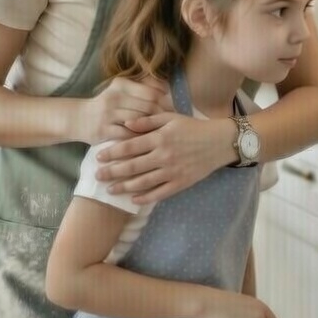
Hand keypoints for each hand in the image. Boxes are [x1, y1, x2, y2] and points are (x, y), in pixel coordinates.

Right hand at [77, 76, 171, 144]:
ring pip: (140, 121)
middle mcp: (114, 97)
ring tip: (163, 134)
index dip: (165, 103)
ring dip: (153, 129)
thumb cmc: (107, 106)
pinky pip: (128, 136)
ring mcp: (108, 114)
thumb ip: (141, 88)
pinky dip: (140, 139)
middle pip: (148, 107)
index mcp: (121, 84)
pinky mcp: (104, 130)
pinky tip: (148, 143)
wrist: (79, 118)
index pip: (151, 93)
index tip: (173, 112)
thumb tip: (167, 89)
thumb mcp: (121, 91)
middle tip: (172, 126)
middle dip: (162, 117)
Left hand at [95, 113, 233, 204]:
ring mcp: (172, 171)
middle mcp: (164, 155)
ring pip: (143, 182)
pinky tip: (134, 200)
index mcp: (160, 138)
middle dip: (112, 172)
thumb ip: (147, 121)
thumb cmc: (193, 127)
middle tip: (97, 177)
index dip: (112, 152)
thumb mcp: (171, 118)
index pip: (130, 147)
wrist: (220, 142)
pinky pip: (160, 193)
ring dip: (124, 187)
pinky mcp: (181, 183)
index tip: (98, 157)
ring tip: (110, 190)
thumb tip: (126, 124)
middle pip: (132, 166)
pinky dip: (146, 198)